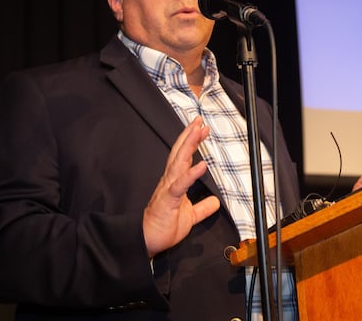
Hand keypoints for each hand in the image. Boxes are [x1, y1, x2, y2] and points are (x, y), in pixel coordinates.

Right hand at [143, 116, 220, 257]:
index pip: (183, 157)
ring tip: (198, 132)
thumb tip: (215, 202)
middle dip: (189, 135)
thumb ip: (202, 207)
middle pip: (180, 152)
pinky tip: (202, 165)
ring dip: (189, 145)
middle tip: (199, 120)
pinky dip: (191, 174)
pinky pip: (180, 184)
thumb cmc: (164, 227)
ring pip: (179, 162)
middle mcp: (169, 180)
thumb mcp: (190, 217)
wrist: (147, 241)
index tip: (201, 128)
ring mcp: (168, 188)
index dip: (191, 142)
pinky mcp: (168, 200)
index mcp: (174, 182)